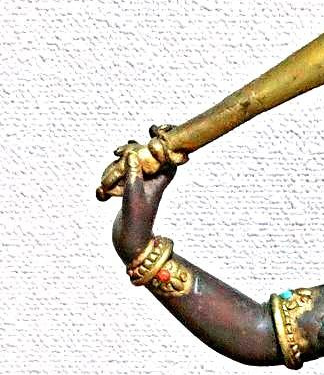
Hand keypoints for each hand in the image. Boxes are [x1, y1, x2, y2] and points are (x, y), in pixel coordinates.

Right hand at [111, 145, 175, 263]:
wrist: (132, 244)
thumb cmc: (137, 222)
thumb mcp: (134, 196)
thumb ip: (133, 175)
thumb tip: (133, 155)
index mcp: (158, 182)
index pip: (168, 159)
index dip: (165, 144)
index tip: (155, 130)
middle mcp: (151, 184)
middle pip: (148, 160)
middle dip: (138, 149)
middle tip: (127, 144)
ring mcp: (139, 189)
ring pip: (133, 168)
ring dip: (123, 162)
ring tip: (115, 156)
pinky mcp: (128, 195)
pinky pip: (122, 179)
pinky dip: (114, 176)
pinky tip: (104, 187)